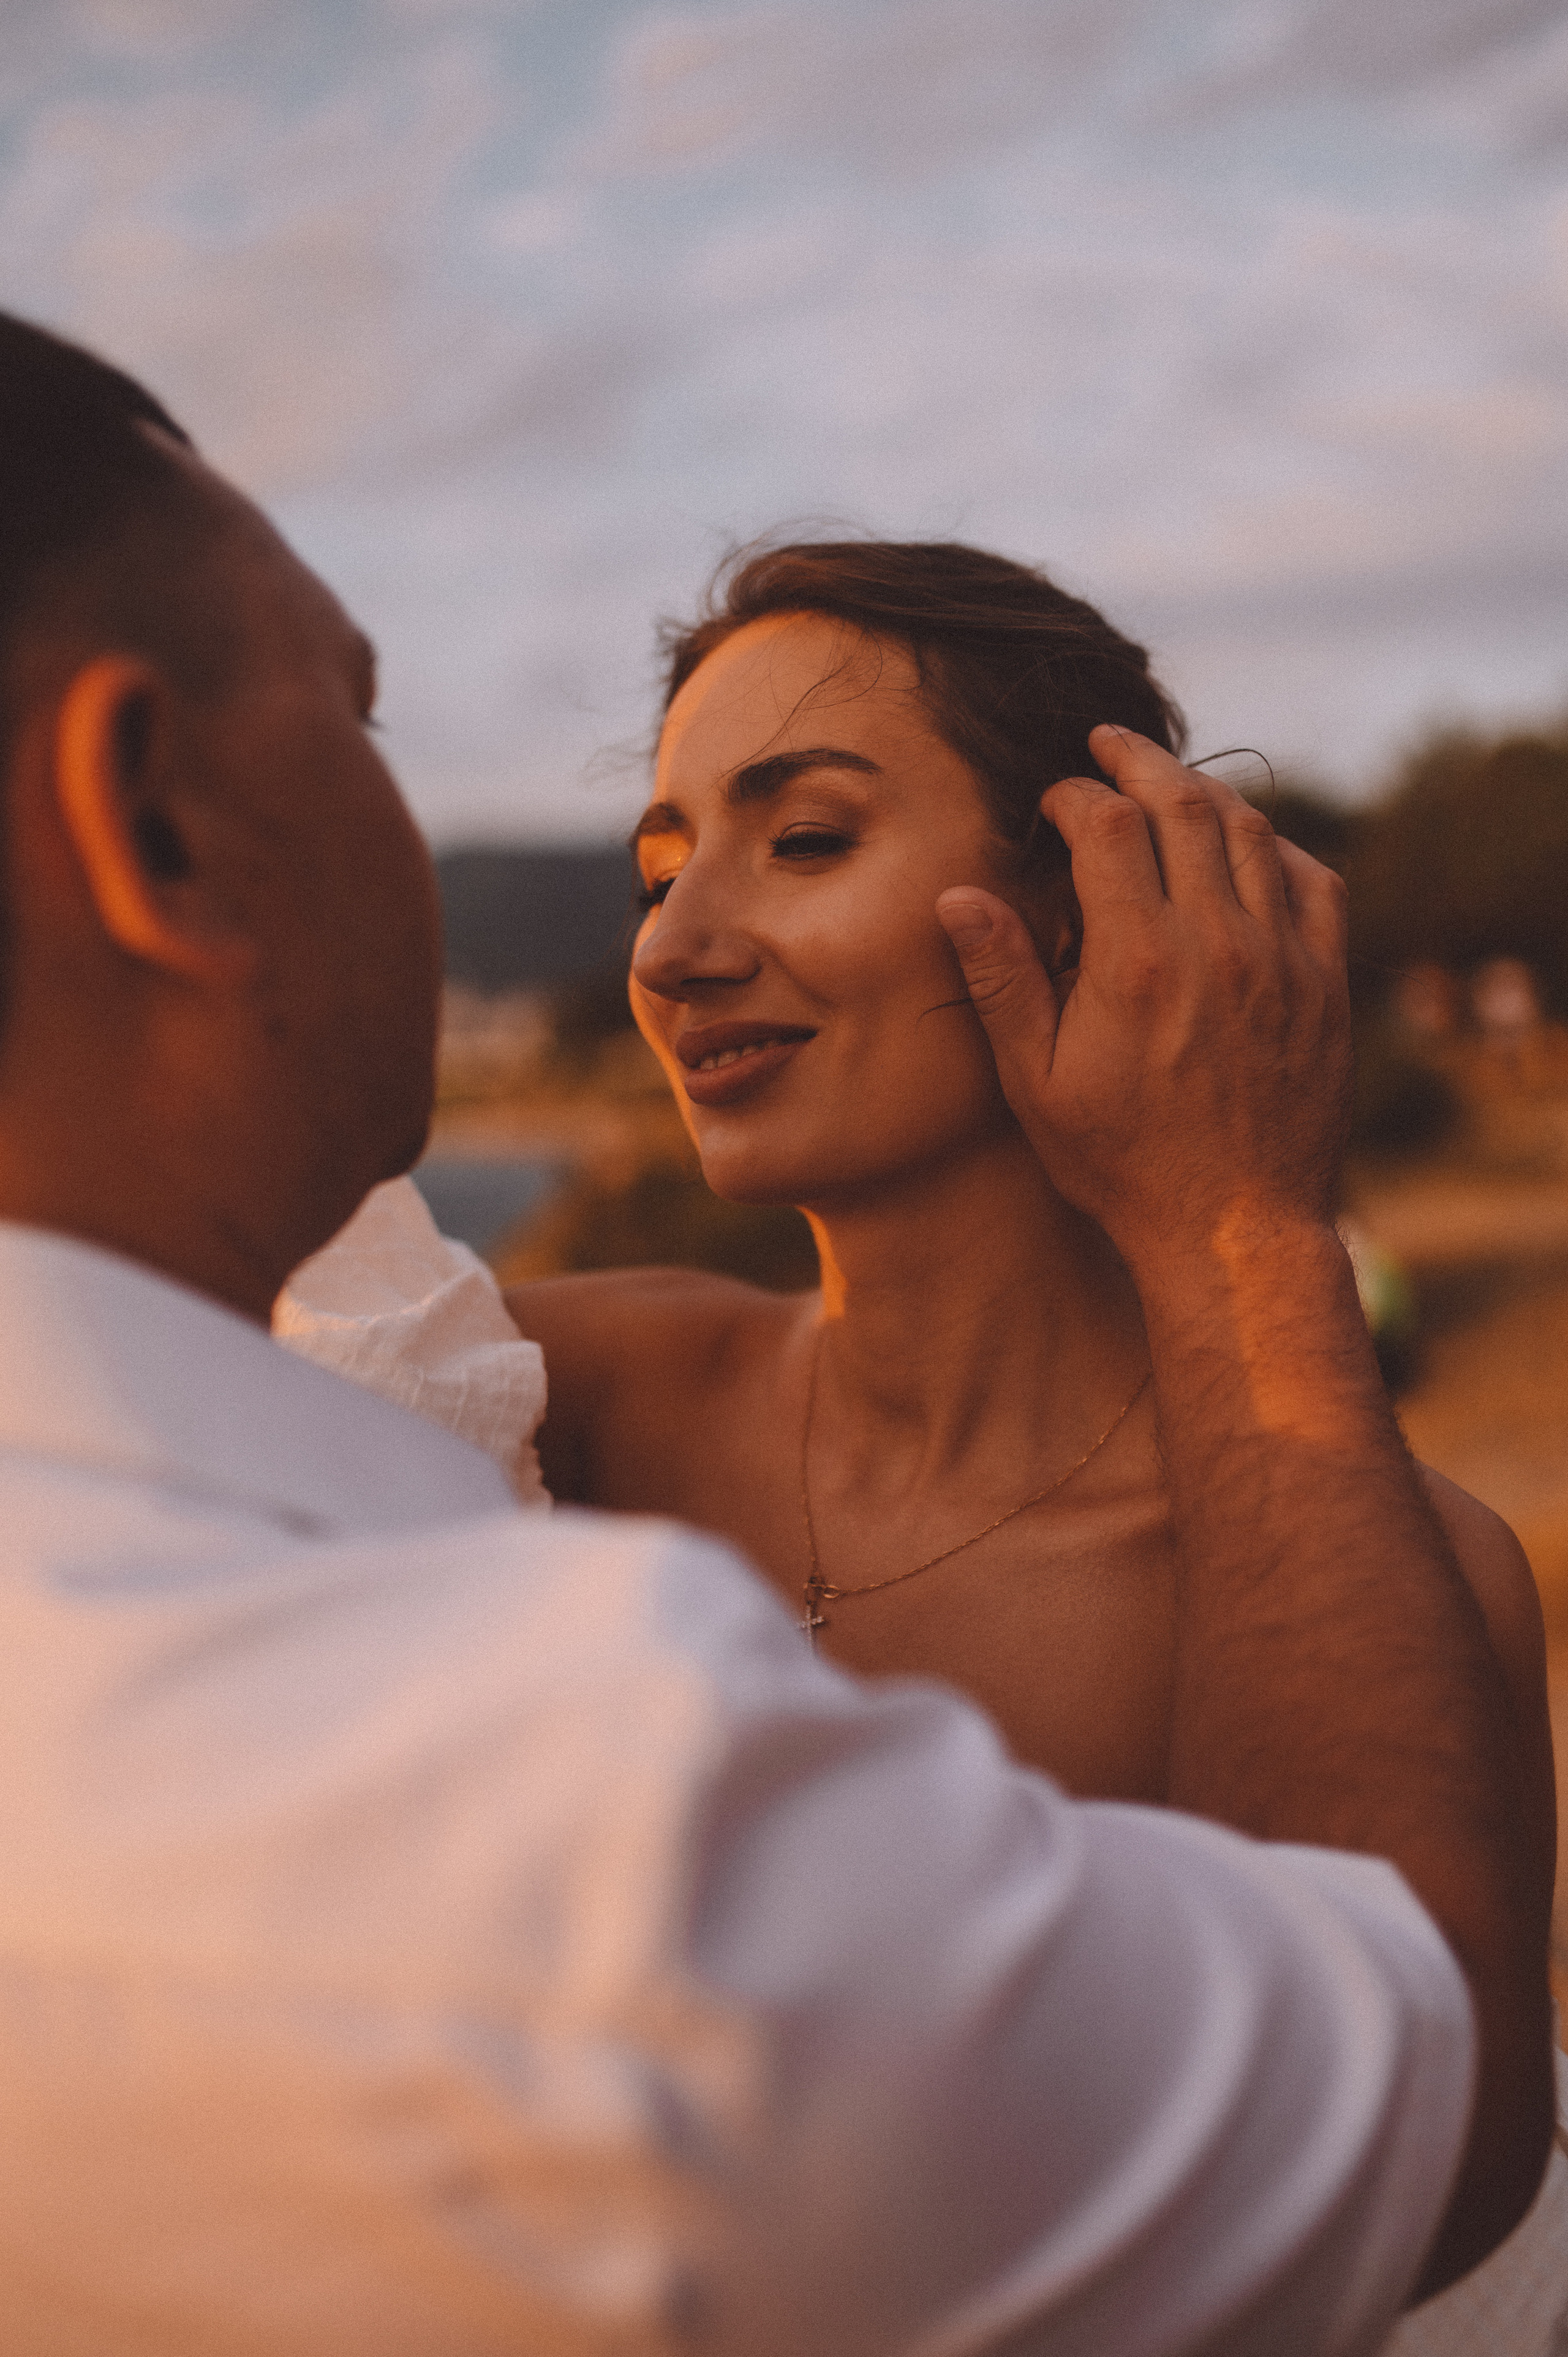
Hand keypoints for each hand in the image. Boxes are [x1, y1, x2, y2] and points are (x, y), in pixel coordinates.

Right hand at [937, 726, 1351, 1270]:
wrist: (1235, 1227)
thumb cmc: (1123, 1163)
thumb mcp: (1036, 1083)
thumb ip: (1001, 981)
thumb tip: (959, 895)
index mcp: (1137, 959)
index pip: (1106, 826)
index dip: (1075, 794)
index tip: (1053, 798)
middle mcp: (1217, 942)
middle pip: (1183, 805)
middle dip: (1139, 764)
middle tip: (1108, 745)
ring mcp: (1282, 958)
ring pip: (1251, 832)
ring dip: (1205, 794)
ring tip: (1170, 784)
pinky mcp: (1325, 984)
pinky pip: (1314, 882)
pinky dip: (1277, 847)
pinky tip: (1250, 847)